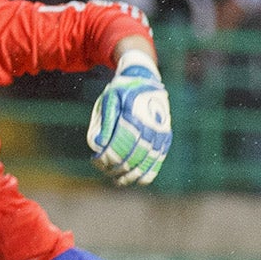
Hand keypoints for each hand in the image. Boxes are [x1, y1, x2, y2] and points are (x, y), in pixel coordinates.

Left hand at [87, 62, 171, 185]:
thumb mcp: (109, 100)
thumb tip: (97, 146)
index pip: (118, 146)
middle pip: (131, 157)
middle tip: (105, 171)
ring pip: (145, 162)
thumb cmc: (123, 91)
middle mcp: (149, 127)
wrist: (146, 79)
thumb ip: (104, 123)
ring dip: (130, 175)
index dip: (106, 158)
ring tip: (118, 180)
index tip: (95, 162)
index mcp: (134, 117)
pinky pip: (159, 159)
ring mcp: (159, 133)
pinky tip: (138, 180)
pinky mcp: (165, 137)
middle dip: (116, 168)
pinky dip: (149, 172)